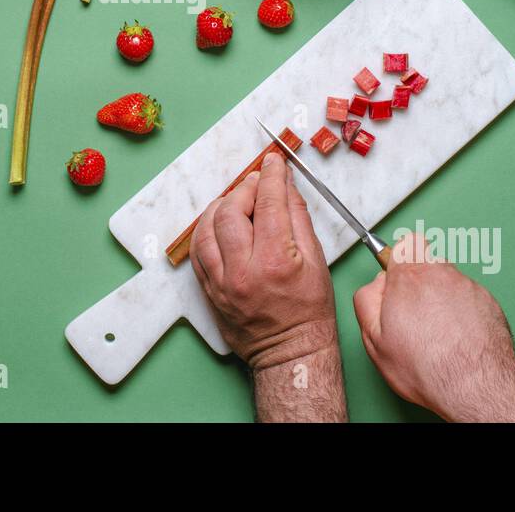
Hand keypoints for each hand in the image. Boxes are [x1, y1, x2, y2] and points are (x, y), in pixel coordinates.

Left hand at [190, 152, 337, 368]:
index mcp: (275, 261)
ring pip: (207, 228)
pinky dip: (205, 230)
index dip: (271, 176)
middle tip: (257, 182)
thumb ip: (298, 218)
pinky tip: (218, 222)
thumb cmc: (310, 311)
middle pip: (231, 211)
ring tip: (236, 200)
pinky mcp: (210, 291)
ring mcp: (222, 283)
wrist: (290, 352)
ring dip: (220, 206)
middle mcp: (243, 271)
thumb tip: (286, 186)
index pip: (268, 204)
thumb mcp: (316, 260)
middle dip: (244, 189)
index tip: (273, 162)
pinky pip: (197, 251)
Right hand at [353, 233, 514, 421]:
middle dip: (420, 283)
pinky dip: (463, 313)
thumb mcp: (374, 338)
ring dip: (442, 299)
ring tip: (439, 333)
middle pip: (427, 262)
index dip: (399, 261)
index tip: (397, 281)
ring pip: (449, 281)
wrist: (476, 385)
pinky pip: (470, 299)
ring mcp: (469, 287)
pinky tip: (458, 339)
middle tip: (415, 314)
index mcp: (409, 277)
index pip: (405, 244)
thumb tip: (376, 284)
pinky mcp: (489, 302)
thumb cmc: (426, 367)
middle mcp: (442, 274)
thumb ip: (367, 299)